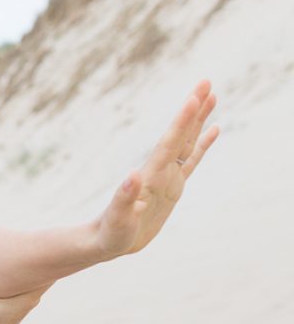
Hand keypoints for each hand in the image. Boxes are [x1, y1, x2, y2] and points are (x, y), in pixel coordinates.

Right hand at [0, 238, 41, 323]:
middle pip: (44, 266)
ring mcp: (27, 300)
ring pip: (33, 273)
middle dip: (39, 249)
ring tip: (24, 240)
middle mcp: (32, 296)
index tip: (49, 231)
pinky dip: (20, 270)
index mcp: (27, 293)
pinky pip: (24, 280)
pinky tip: (12, 260)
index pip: (49, 265)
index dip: (49, 247)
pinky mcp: (18, 303)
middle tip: (37, 228)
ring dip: (28, 260)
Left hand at [97, 80, 218, 258]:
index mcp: (150, 176)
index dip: (182, 122)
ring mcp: (167, 178)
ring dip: (199, 120)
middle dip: (194, 109)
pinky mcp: (172, 188)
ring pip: (188, 142)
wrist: (108, 242)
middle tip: (206, 81)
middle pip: (181, 135)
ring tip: (212, 95)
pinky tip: (214, 129)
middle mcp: (160, 171)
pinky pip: (191, 161)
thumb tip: (132, 176)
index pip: (169, 144)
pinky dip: (203, 145)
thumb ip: (124, 198)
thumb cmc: (111, 233)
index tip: (194, 96)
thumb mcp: (118, 218)